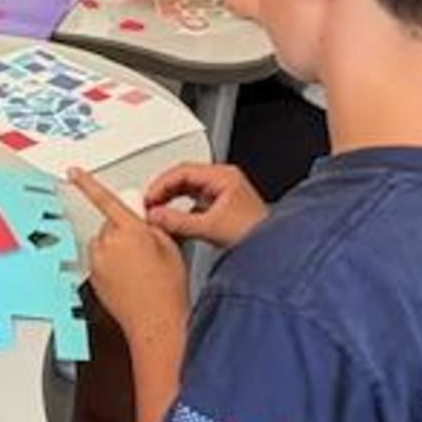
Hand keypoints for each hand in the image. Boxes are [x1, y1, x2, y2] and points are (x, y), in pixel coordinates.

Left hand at [69, 168, 188, 355]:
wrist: (156, 322)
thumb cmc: (166, 289)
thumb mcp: (169, 246)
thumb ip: (152, 224)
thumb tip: (142, 219)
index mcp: (128, 231)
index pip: (105, 200)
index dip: (87, 184)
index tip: (74, 173)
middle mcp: (107, 245)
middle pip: (109, 224)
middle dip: (124, 229)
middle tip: (145, 249)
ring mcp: (97, 263)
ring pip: (104, 243)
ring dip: (117, 248)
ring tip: (139, 268)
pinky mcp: (93, 278)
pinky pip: (101, 261)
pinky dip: (111, 264)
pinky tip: (130, 278)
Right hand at [143, 162, 268, 248]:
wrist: (273, 251)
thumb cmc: (255, 234)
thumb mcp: (211, 227)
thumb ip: (179, 222)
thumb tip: (155, 216)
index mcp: (224, 176)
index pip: (182, 171)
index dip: (161, 184)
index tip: (148, 198)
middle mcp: (223, 181)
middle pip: (183, 178)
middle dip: (163, 192)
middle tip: (148, 205)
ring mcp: (222, 193)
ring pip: (187, 190)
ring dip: (170, 201)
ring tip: (157, 213)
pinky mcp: (220, 207)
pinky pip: (193, 202)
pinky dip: (180, 210)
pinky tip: (173, 220)